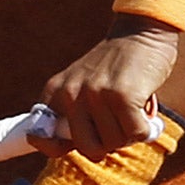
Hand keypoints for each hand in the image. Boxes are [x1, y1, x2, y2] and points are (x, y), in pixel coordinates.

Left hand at [38, 23, 179, 159]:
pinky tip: (144, 110)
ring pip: (114, 142)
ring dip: (129, 132)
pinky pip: (135, 134)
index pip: (39, 134)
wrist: (141, 31)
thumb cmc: (116, 65)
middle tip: (118, 123)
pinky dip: (145, 128)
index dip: (55, 148)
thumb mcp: (83, 83)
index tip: (73, 145)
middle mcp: (71, 92)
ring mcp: (95, 93)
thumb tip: (82, 153)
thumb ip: (74, 114)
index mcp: (56, 90)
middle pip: (88, 148)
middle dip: (108, 142)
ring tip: (131, 108)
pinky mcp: (122, 96)